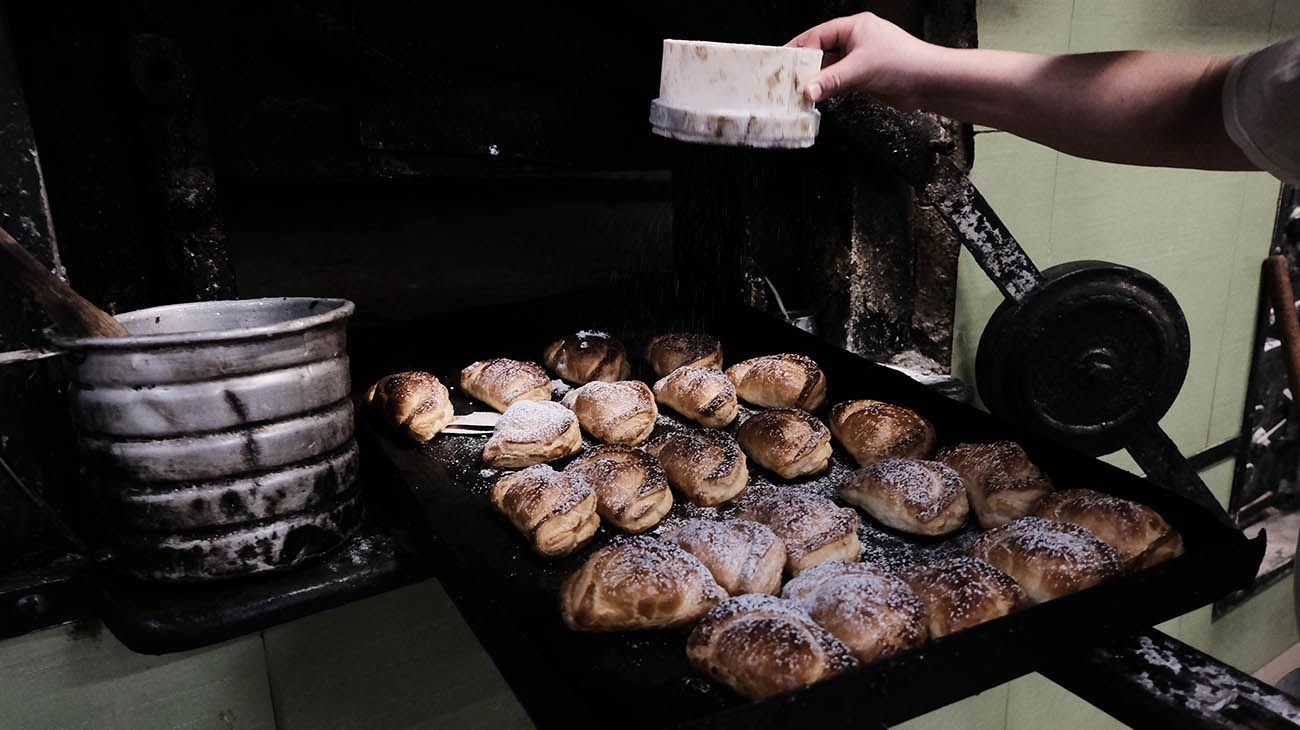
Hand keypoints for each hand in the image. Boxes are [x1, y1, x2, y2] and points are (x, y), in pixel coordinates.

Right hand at [788, 12, 940, 107]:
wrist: (929, 82)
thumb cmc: (904, 63)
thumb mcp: (861, 69)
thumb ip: (831, 81)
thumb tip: (807, 90)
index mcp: (854, 27)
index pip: (817, 35)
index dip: (799, 49)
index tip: (783, 64)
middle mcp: (855, 40)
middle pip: (820, 51)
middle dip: (805, 66)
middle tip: (786, 80)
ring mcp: (859, 59)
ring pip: (829, 68)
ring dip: (816, 80)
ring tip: (798, 92)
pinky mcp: (863, 77)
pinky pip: (838, 81)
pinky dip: (827, 89)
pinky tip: (816, 98)